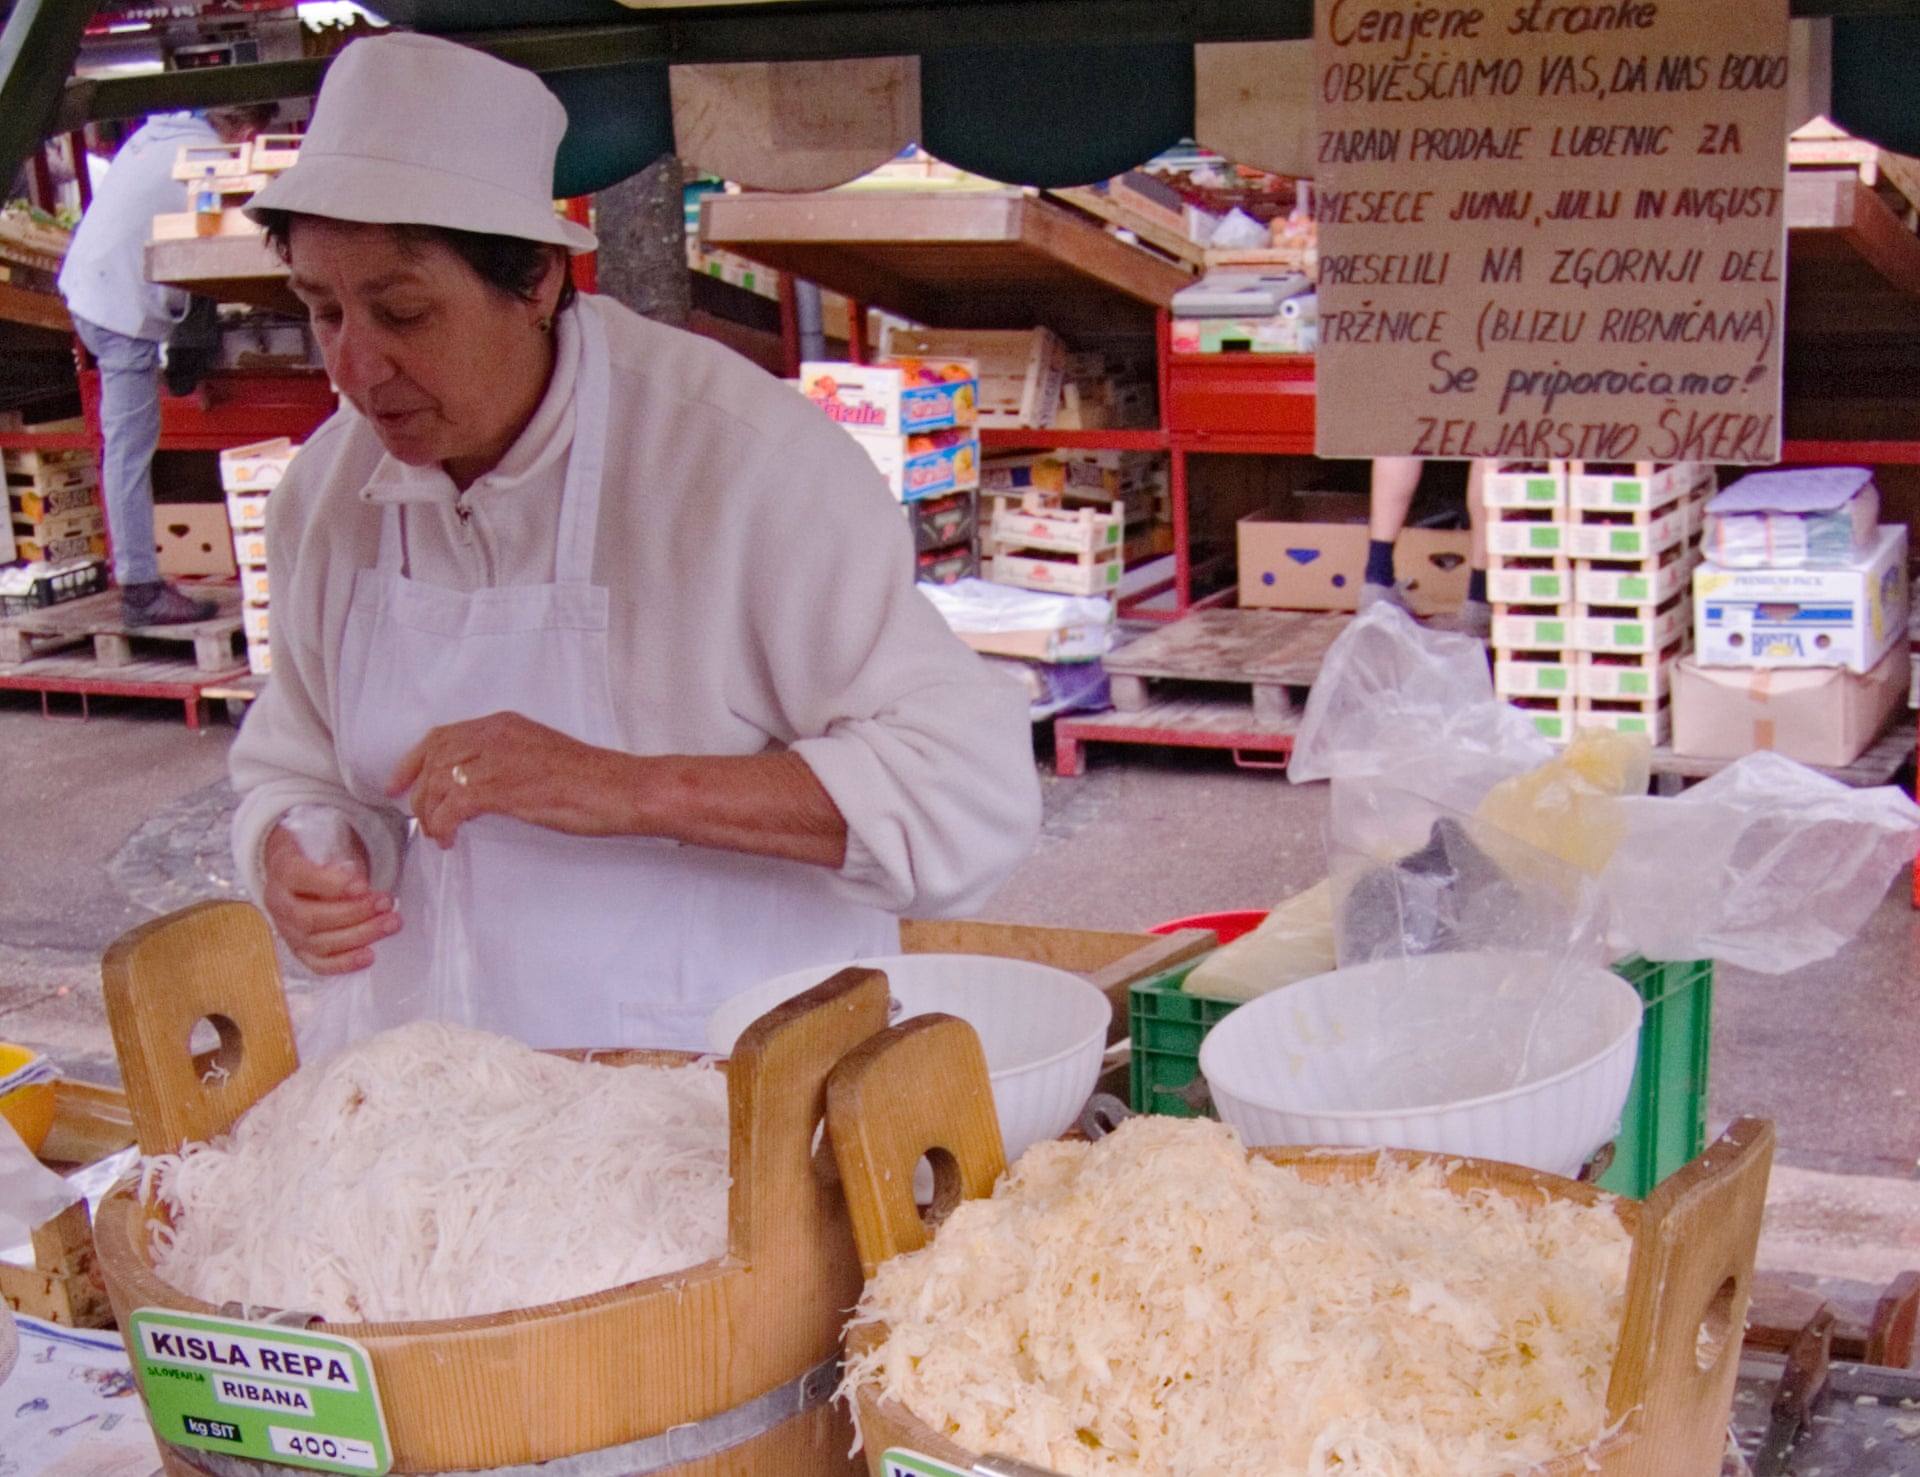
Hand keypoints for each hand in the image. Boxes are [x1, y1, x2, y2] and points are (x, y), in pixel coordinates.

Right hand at [262, 824, 398, 973]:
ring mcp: (287, 931)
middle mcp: (279, 904)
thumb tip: (357, 883)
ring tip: (389, 924)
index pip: (299, 877)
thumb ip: (341, 862)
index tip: (363, 886)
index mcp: (283, 870)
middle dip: (354, 912)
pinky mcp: (299, 951)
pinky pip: (318, 964)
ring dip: (358, 935)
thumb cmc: (321, 858)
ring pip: (317, 942)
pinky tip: (369, 955)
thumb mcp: (329, 845)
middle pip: (309, 917)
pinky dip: (344, 962)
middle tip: (385, 903)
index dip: (331, 884)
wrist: (301, 872)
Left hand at [386, 711, 637, 848]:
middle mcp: (495, 734)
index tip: (400, 782)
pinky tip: (449, 839)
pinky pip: (451, 806)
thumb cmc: (594, 780)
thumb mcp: (542, 755)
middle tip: (412, 815)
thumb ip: (510, 759)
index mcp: (505, 724)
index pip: (443, 735)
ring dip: (429, 813)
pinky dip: (442, 825)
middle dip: (415, 789)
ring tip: (436, 833)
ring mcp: (497, 759)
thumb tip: (484, 783)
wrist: (621, 788)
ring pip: (438, 783)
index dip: (414, 760)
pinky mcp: (501, 787)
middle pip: (434, 758)